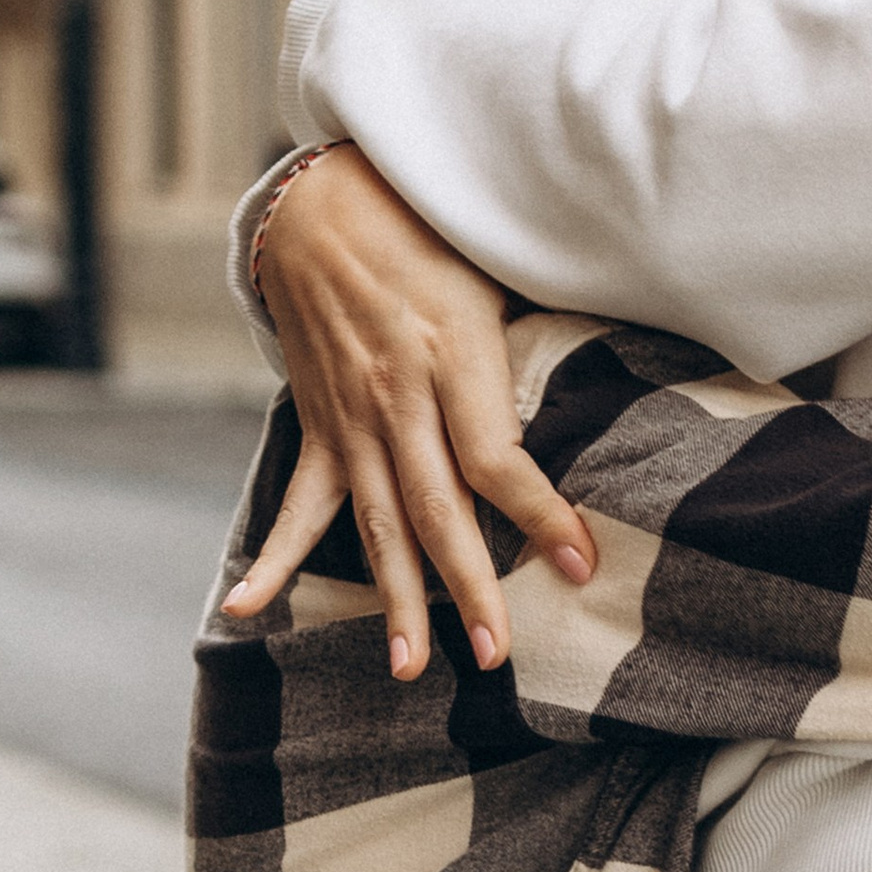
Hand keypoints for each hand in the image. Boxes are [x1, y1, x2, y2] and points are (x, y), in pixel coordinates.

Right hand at [224, 146, 593, 676]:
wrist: (320, 204)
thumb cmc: (432, 232)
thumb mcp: (496, 269)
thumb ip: (543, 332)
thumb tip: (624, 377)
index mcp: (454, 354)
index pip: (496, 456)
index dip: (539, 513)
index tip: (582, 564)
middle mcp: (398, 395)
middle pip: (437, 507)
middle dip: (468, 587)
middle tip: (495, 654)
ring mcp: (352, 417)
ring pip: (376, 521)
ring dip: (394, 598)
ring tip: (410, 667)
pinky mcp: (320, 424)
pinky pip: (300, 501)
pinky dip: (274, 558)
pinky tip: (248, 607)